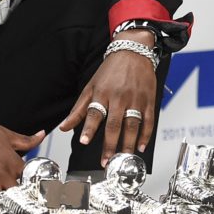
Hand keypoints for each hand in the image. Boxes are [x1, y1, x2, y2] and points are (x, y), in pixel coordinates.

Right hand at [0, 102, 44, 213]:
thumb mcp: (10, 135)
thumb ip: (28, 140)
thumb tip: (41, 135)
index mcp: (14, 163)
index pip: (29, 181)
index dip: (35, 189)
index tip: (41, 198)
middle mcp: (4, 175)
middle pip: (18, 195)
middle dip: (23, 205)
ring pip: (2, 202)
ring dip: (7, 213)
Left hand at [58, 30, 157, 166]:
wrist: (133, 51)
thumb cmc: (111, 70)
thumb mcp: (90, 86)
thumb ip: (79, 109)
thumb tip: (65, 127)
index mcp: (102, 93)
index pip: (94, 113)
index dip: (89, 128)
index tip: (84, 141)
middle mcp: (119, 97)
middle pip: (114, 124)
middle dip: (110, 145)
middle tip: (106, 161)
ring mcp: (136, 99)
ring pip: (133, 125)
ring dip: (128, 144)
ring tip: (123, 158)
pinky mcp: (149, 100)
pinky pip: (148, 121)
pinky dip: (146, 135)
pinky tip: (141, 147)